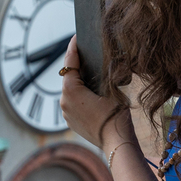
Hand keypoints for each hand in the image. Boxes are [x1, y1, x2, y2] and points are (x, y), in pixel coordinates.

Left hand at [59, 35, 136, 152]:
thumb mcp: (111, 88)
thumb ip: (103, 74)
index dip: (73, 48)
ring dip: (79, 82)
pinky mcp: (70, 121)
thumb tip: (103, 63)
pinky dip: (80, 95)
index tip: (75, 38)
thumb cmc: (117, 115)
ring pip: (70, 90)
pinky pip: (73, 102)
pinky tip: (90, 93)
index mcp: (71, 90)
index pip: (70, 63)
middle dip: (77, 66)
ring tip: (90, 73)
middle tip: (85, 53)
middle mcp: (63, 101)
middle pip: (69, 77)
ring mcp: (65, 113)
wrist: (117, 143)